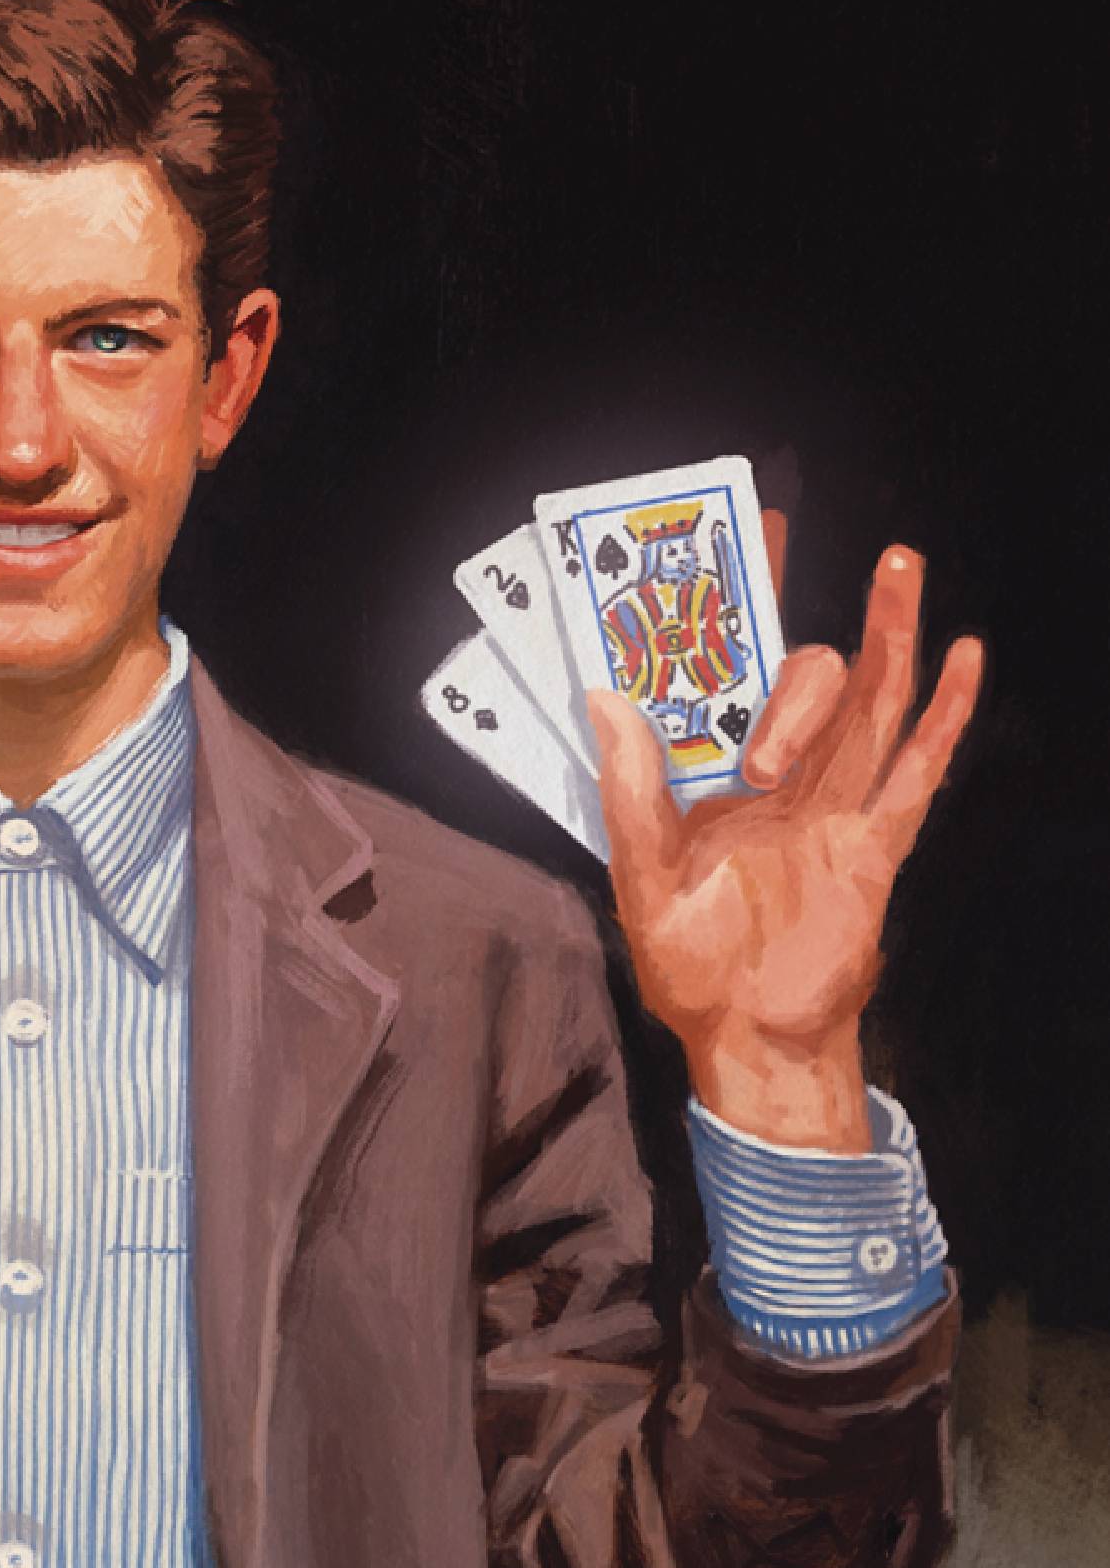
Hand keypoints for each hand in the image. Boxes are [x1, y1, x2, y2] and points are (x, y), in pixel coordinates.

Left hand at [587, 516, 983, 1151]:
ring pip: (870, 705)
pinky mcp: (877, 845)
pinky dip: (944, 716)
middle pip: (805, 689)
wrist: (748, 1037)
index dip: (742, 600)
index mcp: (711, 775)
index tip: (751, 530)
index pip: (729, 668)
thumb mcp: (639, 875)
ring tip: (899, 566)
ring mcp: (834, 806)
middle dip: (788, 692)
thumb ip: (629, 790)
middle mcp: (778, 776)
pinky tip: (964, 657)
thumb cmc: (686, 961)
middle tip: (760, 753)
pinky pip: (917, 771)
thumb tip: (605, 699)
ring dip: (885, 638)